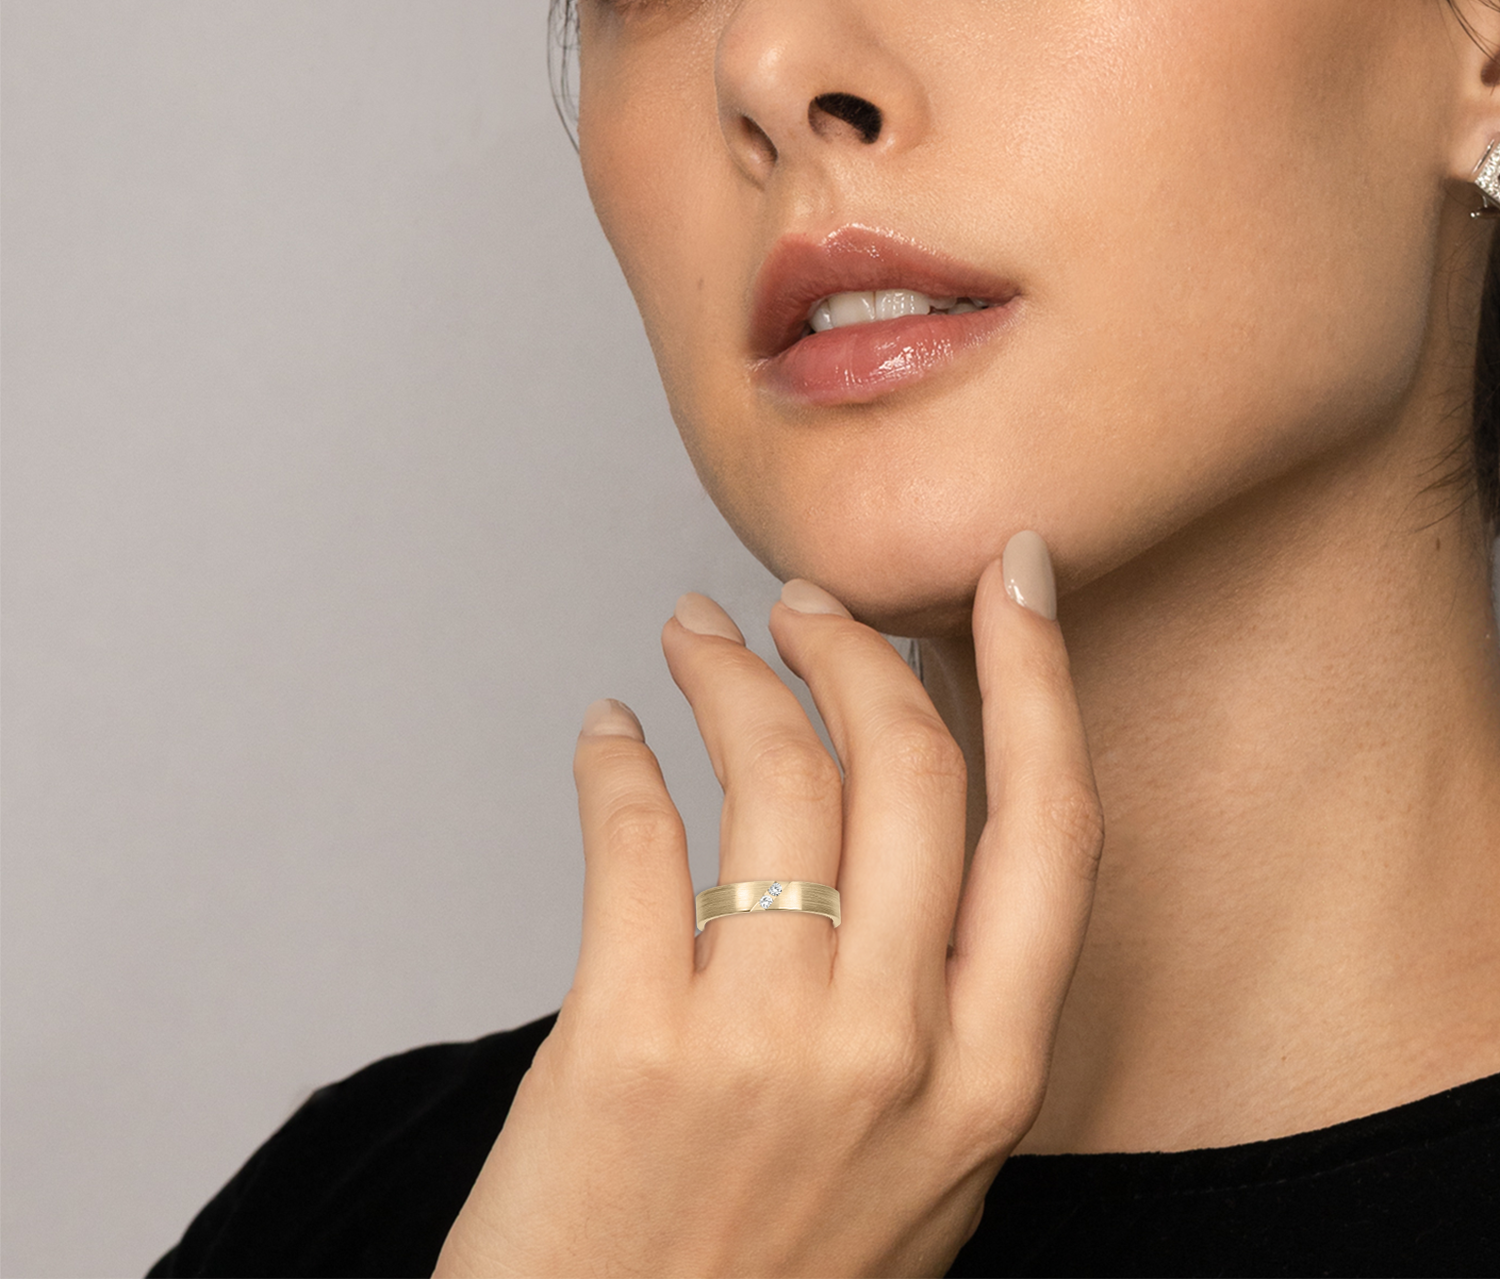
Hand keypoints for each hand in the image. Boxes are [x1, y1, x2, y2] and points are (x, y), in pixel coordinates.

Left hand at [434, 533, 1101, 1278]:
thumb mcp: (916, 1168)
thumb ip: (941, 1015)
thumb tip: (914, 832)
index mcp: (990, 1079)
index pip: (1051, 827)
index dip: (1041, 680)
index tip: (1015, 579)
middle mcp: (897, 1051)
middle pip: (915, 770)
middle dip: (863, 650)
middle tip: (810, 604)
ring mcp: (764, 1049)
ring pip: (777, 775)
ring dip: (732, 673)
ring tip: (697, 635)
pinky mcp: (628, 1049)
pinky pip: (635, 836)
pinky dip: (617, 758)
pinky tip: (609, 734)